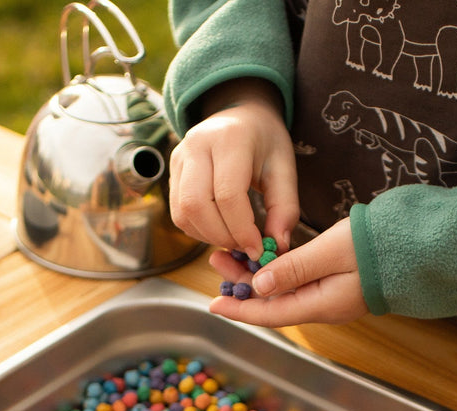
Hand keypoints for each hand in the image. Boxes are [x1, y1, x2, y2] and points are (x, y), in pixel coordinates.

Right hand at [168, 79, 298, 258]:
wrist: (240, 115)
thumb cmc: (265, 143)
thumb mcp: (284, 169)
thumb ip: (285, 208)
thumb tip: (278, 246)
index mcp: (229, 139)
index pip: (227, 194)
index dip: (241, 229)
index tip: (258, 249)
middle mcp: (197, 145)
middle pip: (196, 205)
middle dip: (221, 236)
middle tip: (244, 247)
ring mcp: (179, 158)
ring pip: (182, 213)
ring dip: (208, 236)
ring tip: (234, 238)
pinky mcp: (172, 172)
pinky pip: (178, 213)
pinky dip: (199, 230)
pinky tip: (220, 229)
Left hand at [209, 218, 367, 327]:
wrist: (417, 246)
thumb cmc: (378, 246)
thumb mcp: (332, 252)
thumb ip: (294, 269)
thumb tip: (260, 285)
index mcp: (321, 305)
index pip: (270, 314)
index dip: (240, 309)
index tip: (213, 303)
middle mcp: (322, 306)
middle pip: (272, 302)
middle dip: (242, 285)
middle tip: (218, 259)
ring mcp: (329, 296)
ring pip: (282, 291)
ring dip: (257, 275)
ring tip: (232, 254)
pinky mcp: (334, 282)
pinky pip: (296, 282)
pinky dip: (276, 270)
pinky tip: (264, 255)